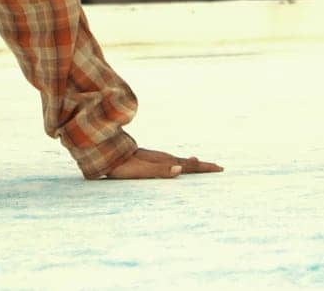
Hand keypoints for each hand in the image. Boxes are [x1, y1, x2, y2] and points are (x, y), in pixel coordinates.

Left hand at [104, 147, 222, 179]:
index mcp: (162, 161)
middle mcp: (160, 158)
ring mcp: (154, 157)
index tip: (219, 168)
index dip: (203, 167)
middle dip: (202, 166)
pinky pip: (169, 161)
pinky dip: (179, 163)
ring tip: (200, 164)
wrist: (104, 152)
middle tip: (218, 167)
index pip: (188, 165)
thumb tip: (180, 168)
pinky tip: (176, 164)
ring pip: (178, 160)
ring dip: (191, 164)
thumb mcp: (141, 170)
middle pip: (186, 162)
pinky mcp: (147, 159)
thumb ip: (160, 170)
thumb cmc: (121, 166)